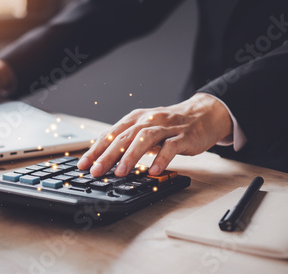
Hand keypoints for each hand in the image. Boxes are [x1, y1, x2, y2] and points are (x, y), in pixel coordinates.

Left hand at [77, 93, 232, 176]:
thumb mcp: (145, 129)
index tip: (83, 165)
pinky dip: (161, 159)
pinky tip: (153, 171)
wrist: (203, 114)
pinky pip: (170, 147)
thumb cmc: (170, 125)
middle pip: (124, 137)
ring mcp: (166, 127)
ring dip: (130, 156)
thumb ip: (128, 141)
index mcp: (135, 119)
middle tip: (96, 171)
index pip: (110, 134)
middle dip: (108, 155)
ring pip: (144, 139)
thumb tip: (105, 160)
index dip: (95, 150)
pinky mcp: (183, 136)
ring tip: (120, 172)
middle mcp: (148, 120)